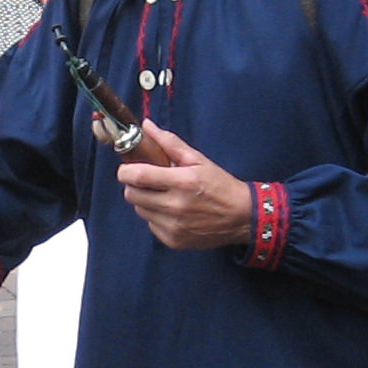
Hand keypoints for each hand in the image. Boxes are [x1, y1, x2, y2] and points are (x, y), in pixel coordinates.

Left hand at [114, 122, 254, 249]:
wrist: (242, 217)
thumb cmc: (221, 186)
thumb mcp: (198, 160)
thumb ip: (170, 143)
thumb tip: (147, 126)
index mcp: (182, 182)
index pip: (137, 176)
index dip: (125, 171)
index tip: (127, 169)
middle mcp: (175, 206)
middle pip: (132, 195)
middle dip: (135, 186)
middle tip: (147, 181)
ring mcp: (173, 226)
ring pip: (140, 210)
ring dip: (145, 201)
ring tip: (163, 195)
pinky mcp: (173, 240)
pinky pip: (151, 225)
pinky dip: (156, 217)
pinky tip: (172, 211)